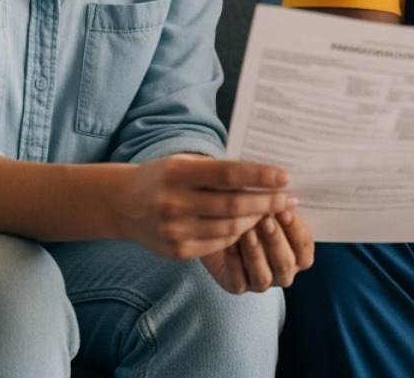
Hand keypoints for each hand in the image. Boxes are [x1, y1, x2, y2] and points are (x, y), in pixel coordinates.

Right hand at [116, 154, 294, 260]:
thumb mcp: (185, 162)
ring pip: (230, 228)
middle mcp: (174, 203)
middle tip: (290, 199)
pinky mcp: (178, 251)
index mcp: (178, 174)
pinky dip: (238, 234)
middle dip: (267, 202)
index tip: (285, 177)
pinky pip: (219, 244)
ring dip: (257, 220)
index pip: (228, 175)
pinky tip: (251, 226)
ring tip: (274, 212)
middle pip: (234, 205)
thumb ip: (218, 169)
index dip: (260, 176)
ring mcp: (175, 231)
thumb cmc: (163, 176)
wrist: (123, 204)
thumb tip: (265, 174)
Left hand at [201, 208, 315, 293]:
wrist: (221, 229)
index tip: (286, 209)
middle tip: (265, 218)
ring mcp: (261, 283)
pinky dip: (234, 260)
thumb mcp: (271, 208)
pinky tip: (229, 242)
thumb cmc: (254, 215)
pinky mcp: (237, 287)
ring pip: (263, 276)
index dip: (296, 228)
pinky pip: (238, 279)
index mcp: (299, 255)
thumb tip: (286, 191)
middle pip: (285, 263)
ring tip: (247, 229)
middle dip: (275, 239)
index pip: (304, 246)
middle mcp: (283, 273)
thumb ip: (280, 204)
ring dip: (256, 251)